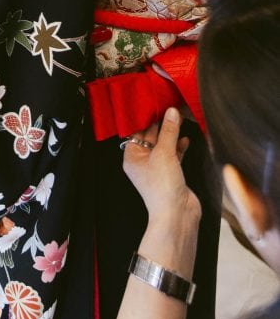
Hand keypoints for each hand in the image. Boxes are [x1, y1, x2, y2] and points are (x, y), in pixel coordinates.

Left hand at [123, 108, 200, 230]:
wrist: (177, 214)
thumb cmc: (162, 186)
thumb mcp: (164, 153)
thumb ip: (169, 131)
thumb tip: (172, 112)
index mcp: (132, 157)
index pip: (136, 132)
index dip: (145, 119)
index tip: (155, 104)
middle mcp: (142, 162)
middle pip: (150, 138)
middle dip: (161, 124)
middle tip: (171, 108)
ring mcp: (157, 169)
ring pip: (163, 146)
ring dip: (171, 134)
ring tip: (180, 118)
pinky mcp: (171, 174)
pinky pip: (174, 155)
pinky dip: (179, 147)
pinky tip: (186, 138)